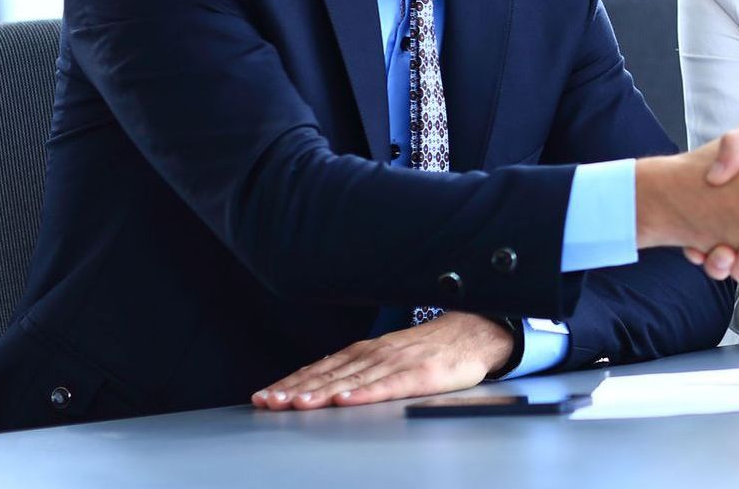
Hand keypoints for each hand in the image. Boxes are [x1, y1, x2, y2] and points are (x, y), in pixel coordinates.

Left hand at [250, 311, 512, 410]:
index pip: (321, 368)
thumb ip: (359, 369)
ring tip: (297, 404)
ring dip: (322, 393)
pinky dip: (366, 393)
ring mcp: (397, 364)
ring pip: (352, 381)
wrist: (473, 334)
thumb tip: (322, 386)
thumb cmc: (430, 350)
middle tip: (269, 403)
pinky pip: (389, 386)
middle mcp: (376, 354)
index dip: (291, 383)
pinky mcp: (421, 375)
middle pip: (330, 375)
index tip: (265, 396)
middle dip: (296, 390)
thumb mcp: (389, 355)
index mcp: (366, 351)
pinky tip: (348, 401)